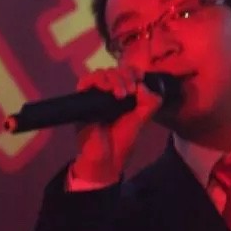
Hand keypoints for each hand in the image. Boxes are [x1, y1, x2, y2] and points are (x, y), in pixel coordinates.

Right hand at [71, 67, 163, 183]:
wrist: (106, 159)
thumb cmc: (121, 141)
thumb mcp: (140, 120)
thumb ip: (149, 104)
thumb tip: (144, 85)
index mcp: (122, 96)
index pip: (125, 73)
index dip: (132, 70)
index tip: (140, 76)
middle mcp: (107, 93)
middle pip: (114, 70)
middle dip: (125, 75)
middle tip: (131, 90)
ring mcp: (94, 96)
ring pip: (101, 72)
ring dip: (113, 78)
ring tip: (121, 93)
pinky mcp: (82, 100)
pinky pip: (85, 81)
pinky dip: (97, 80)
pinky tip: (107, 89)